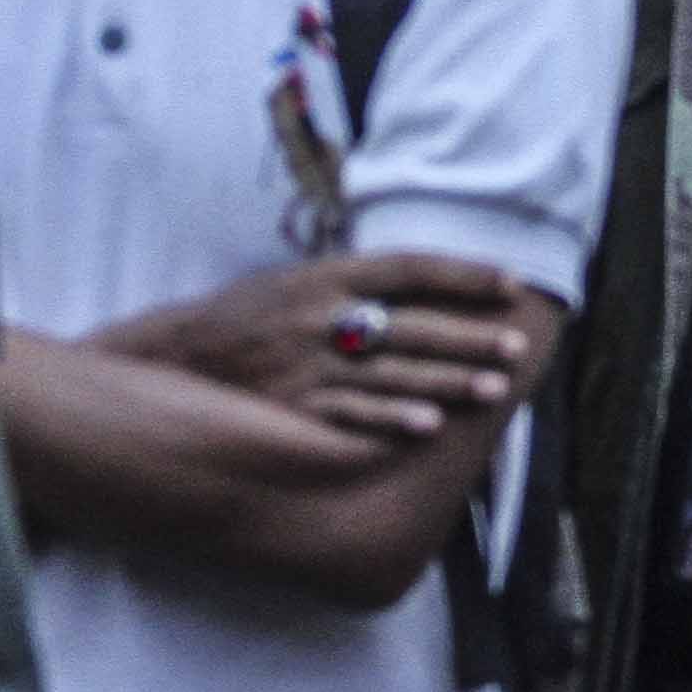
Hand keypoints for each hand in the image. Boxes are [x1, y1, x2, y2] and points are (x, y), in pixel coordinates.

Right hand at [112, 252, 536, 439]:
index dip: (461, 273)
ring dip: (447, 381)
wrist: (173, 358)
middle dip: (469, 335)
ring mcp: (306, 364)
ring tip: (495, 388)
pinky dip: (389, 420)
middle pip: (411, 323)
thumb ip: (352, 283)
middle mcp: (319, 315)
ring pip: (391, 371)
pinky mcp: (292, 407)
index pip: (407, 266)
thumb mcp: (295, 283)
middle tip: (518, 344)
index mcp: (323, 275)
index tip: (509, 283)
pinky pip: (349, 415)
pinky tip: (428, 426)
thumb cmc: (246, 319)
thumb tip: (420, 281)